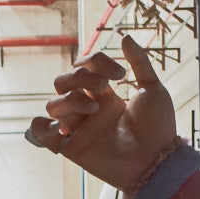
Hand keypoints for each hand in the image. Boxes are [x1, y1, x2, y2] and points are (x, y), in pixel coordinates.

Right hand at [27, 34, 179, 190]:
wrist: (157, 161)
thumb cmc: (159, 128)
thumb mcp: (153, 88)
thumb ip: (140, 62)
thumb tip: (125, 37)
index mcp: (105, 95)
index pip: (84, 67)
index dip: (95, 61)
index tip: (120, 73)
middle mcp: (88, 109)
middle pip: (63, 81)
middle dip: (79, 77)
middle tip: (103, 87)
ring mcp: (78, 128)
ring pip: (53, 104)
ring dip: (70, 99)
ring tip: (94, 109)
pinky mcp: (71, 147)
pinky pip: (41, 133)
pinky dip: (40, 127)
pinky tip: (61, 125)